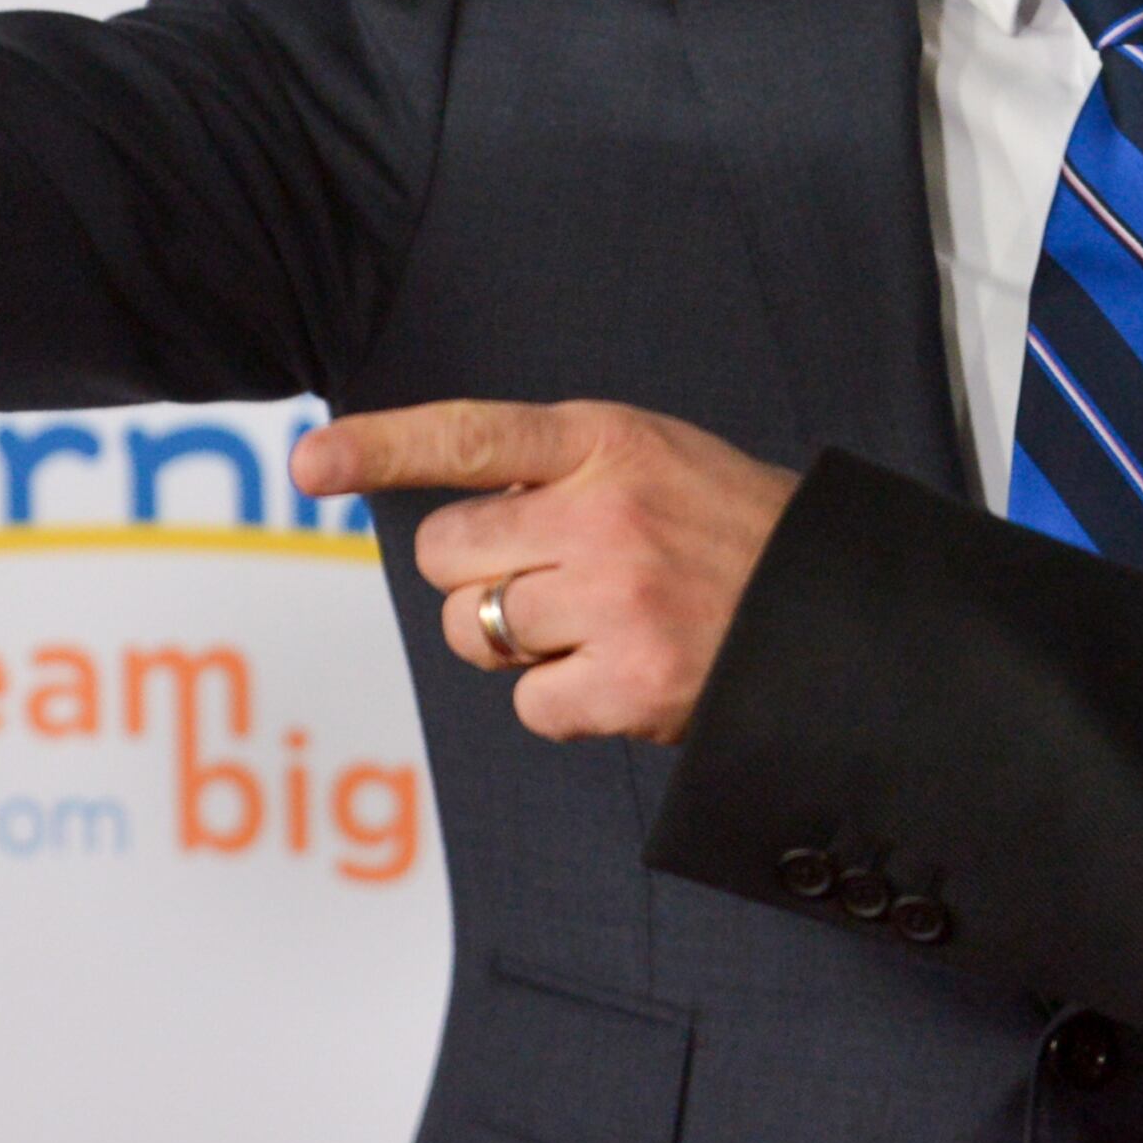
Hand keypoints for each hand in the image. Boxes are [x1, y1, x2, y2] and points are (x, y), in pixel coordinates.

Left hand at [292, 401, 798, 743]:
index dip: (379, 447)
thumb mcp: (653, 458)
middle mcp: (604, 513)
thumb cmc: (730, 532)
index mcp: (606, 439)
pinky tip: (622, 675)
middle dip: (478, 575)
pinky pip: (528, 706)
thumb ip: (558, 471)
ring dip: (518, 642)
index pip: (468, 436)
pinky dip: (563, 703)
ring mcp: (616, 600)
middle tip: (551, 580)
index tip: (306, 463)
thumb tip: (453, 507)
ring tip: (598, 625)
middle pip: (447, 555)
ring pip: (476, 633)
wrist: (836, 614)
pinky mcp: (629, 683)